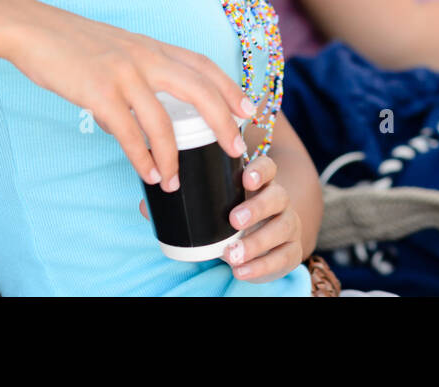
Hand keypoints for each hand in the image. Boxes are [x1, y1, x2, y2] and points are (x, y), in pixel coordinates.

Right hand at [4, 4, 253, 191]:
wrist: (33, 29)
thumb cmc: (72, 44)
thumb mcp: (117, 52)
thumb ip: (137, 80)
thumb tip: (141, 126)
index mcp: (152, 47)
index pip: (203, 64)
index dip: (230, 87)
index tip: (249, 109)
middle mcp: (146, 57)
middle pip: (199, 88)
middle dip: (223, 120)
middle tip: (236, 148)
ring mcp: (124, 74)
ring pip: (163, 120)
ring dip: (173, 156)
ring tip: (175, 181)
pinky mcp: (98, 92)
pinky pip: (129, 132)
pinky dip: (142, 157)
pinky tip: (149, 173)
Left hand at [138, 154, 303, 282]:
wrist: (263, 245)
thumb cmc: (232, 217)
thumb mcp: (213, 207)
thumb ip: (183, 203)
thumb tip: (147, 206)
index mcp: (260, 183)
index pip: (267, 167)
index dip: (260, 171)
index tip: (245, 179)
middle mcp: (278, 200)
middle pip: (277, 196)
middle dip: (257, 207)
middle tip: (234, 220)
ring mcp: (288, 224)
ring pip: (282, 227)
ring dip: (257, 242)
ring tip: (232, 255)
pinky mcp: (291, 250)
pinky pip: (284, 257)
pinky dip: (262, 266)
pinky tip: (241, 271)